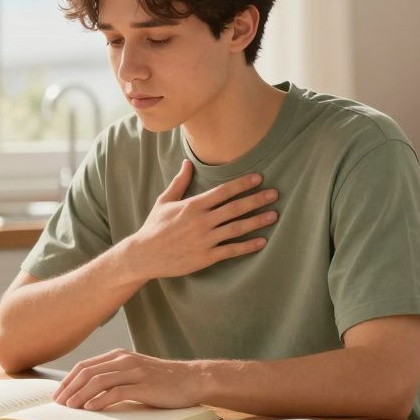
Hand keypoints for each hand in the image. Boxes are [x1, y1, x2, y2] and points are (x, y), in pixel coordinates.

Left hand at [52, 349, 203, 410]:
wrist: (192, 379)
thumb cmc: (162, 380)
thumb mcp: (135, 372)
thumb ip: (115, 377)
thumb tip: (89, 393)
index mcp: (118, 356)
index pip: (85, 365)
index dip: (68, 380)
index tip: (58, 394)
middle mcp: (123, 360)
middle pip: (87, 372)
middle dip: (69, 388)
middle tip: (59, 403)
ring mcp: (134, 371)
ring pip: (98, 381)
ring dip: (80, 395)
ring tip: (70, 407)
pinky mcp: (144, 385)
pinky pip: (116, 392)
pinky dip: (100, 400)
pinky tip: (90, 408)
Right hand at [120, 159, 278, 281]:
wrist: (144, 255)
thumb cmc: (154, 227)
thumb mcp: (164, 201)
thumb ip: (179, 182)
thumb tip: (187, 162)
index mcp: (193, 205)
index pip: (223, 191)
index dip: (242, 184)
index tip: (258, 178)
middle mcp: (202, 221)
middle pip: (235, 208)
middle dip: (257, 199)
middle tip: (275, 194)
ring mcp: (205, 239)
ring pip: (237, 228)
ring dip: (258, 221)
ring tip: (274, 215)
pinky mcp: (206, 257)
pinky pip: (231, 250)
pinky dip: (248, 246)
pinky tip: (262, 241)